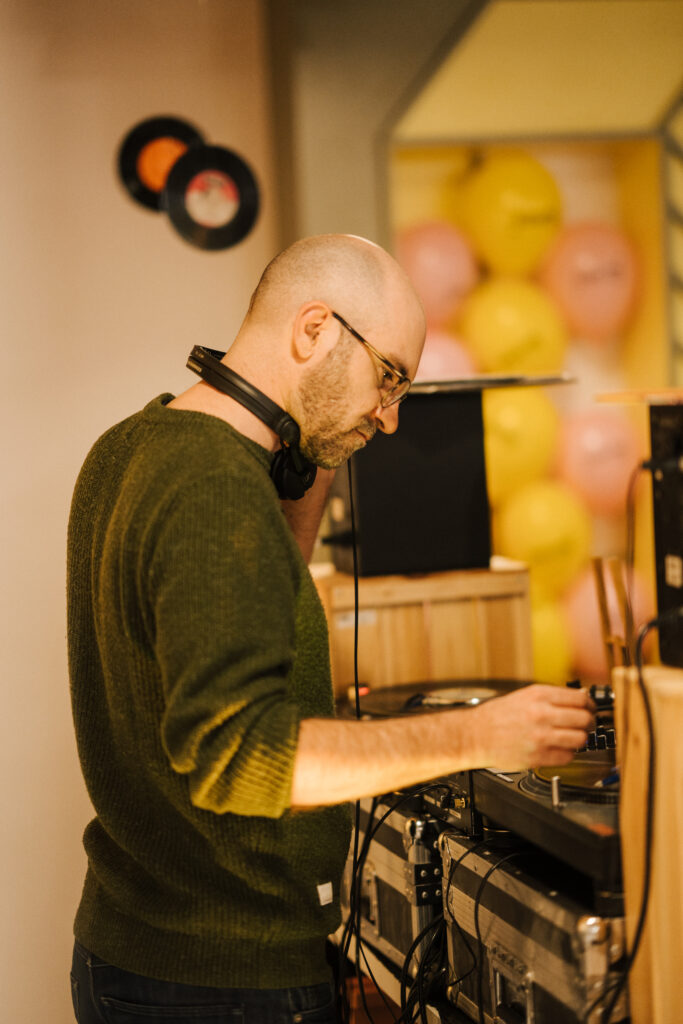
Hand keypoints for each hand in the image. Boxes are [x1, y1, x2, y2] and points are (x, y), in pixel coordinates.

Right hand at [469, 683, 594, 770]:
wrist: (475, 735)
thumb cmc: (498, 716)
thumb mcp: (524, 696)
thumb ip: (552, 697)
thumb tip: (580, 698)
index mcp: (539, 696)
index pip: (581, 699)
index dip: (591, 706)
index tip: (591, 710)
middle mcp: (541, 714)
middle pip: (585, 719)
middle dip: (589, 723)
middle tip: (586, 726)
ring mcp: (541, 736)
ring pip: (580, 739)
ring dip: (580, 740)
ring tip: (572, 738)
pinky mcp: (538, 756)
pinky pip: (567, 757)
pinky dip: (567, 754)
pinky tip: (559, 749)